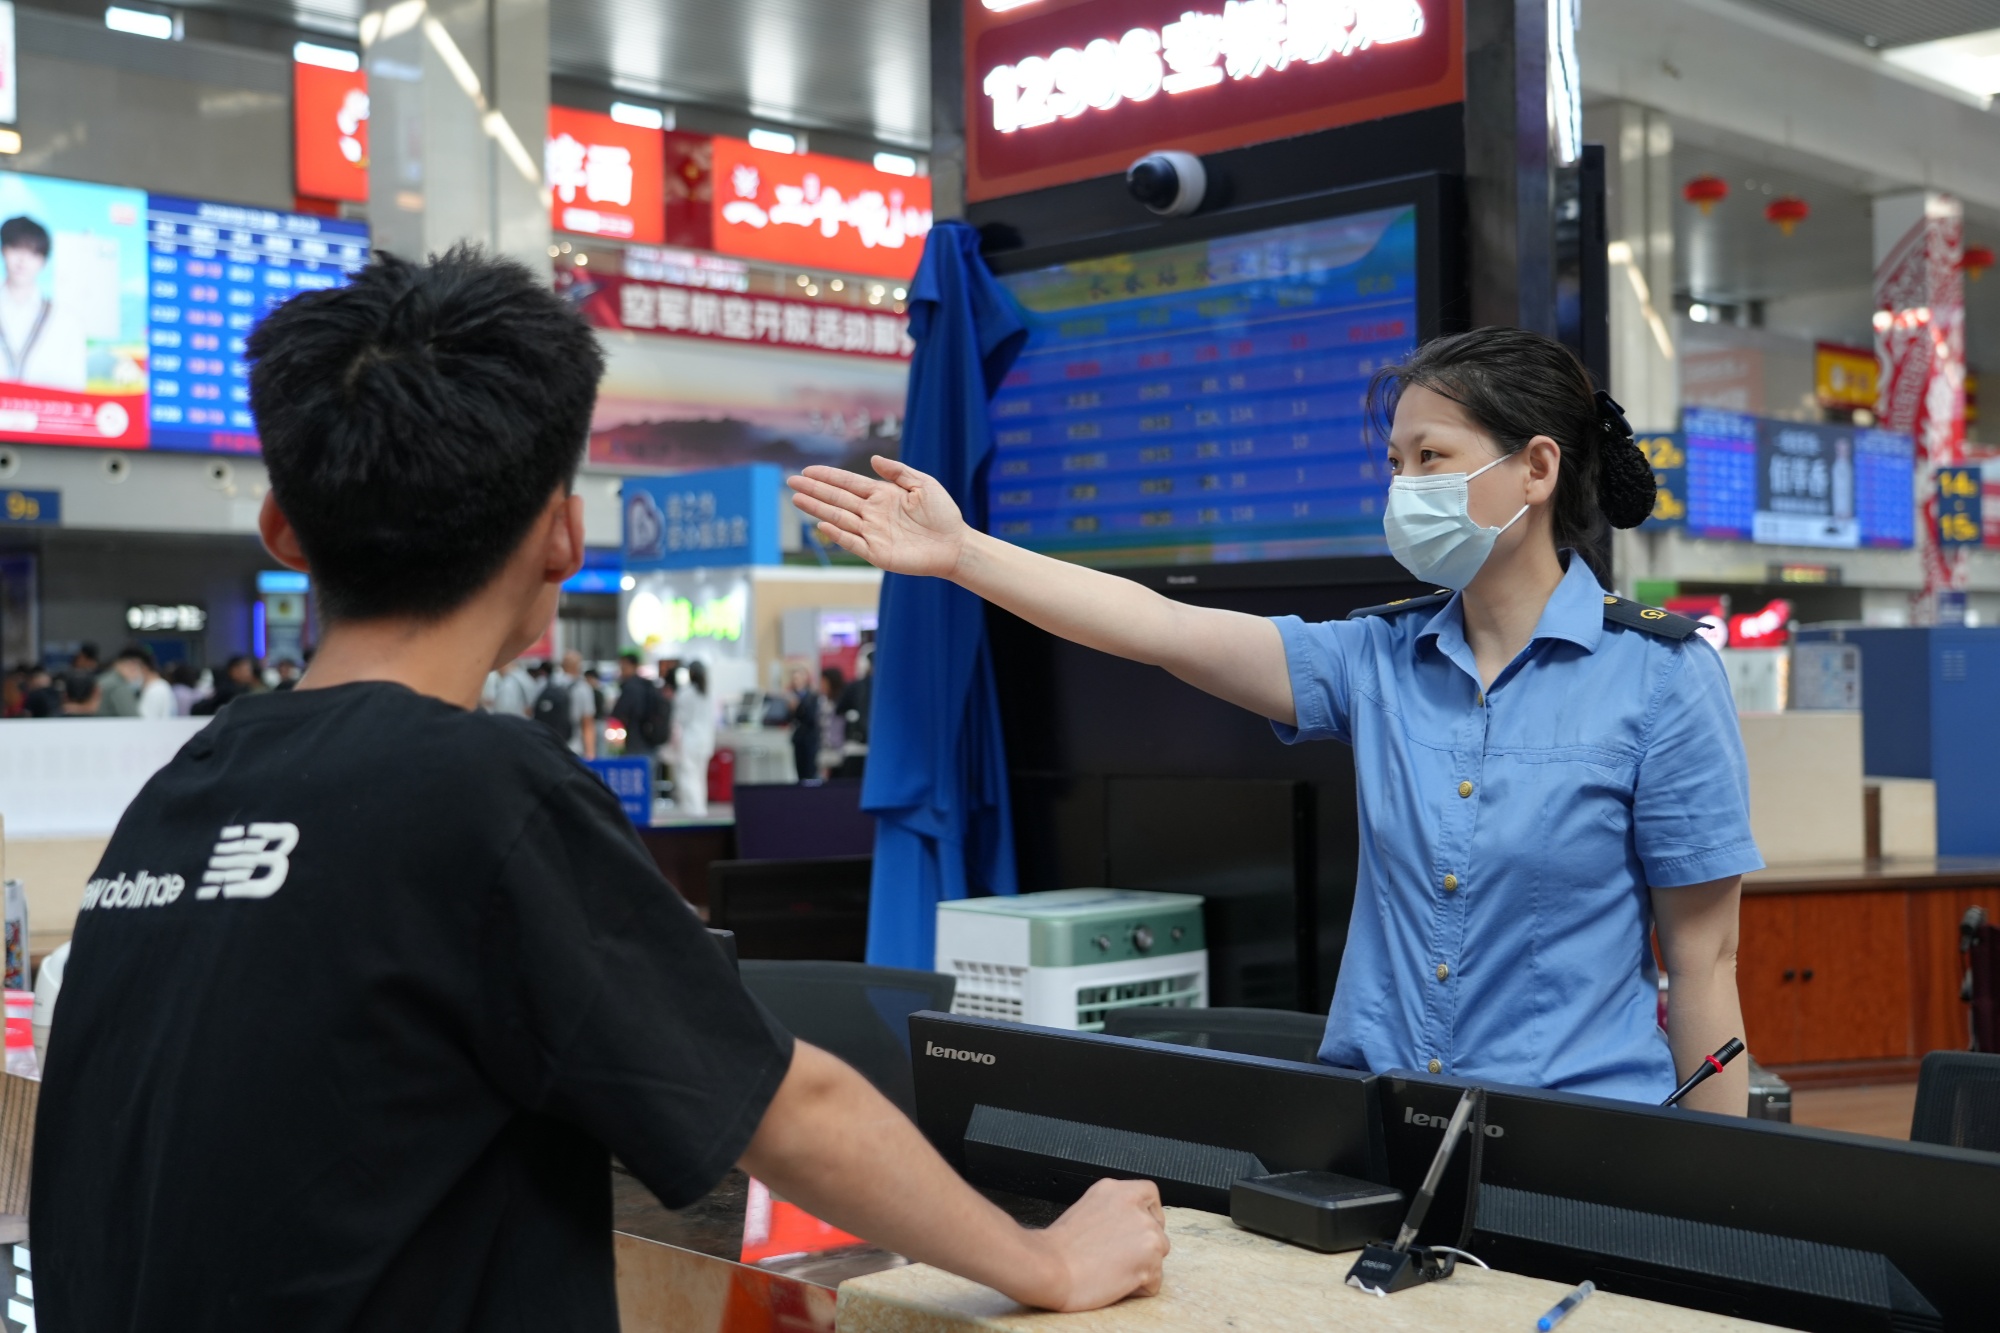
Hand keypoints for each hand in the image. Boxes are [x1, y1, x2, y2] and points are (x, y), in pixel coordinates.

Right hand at [788, 457, 969, 578]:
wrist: (955, 544)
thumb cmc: (943, 514)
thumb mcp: (923, 484)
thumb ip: (898, 472)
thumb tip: (874, 458)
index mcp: (882, 495)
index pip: (848, 483)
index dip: (828, 476)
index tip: (808, 470)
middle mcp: (872, 513)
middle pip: (837, 499)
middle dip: (815, 490)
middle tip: (792, 481)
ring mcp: (873, 533)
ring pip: (839, 519)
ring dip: (818, 510)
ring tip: (798, 499)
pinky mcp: (877, 553)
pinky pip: (853, 542)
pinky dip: (838, 535)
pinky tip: (822, 525)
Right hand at [1014, 1178, 1168, 1311]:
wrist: (1048, 1267)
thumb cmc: (1058, 1247)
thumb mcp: (1086, 1209)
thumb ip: (1112, 1211)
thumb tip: (1125, 1226)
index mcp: (1116, 1191)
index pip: (1150, 1194)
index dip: (1147, 1214)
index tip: (1137, 1229)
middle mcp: (1135, 1208)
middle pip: (1157, 1229)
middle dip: (1142, 1246)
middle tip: (1117, 1258)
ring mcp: (1146, 1233)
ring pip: (1158, 1255)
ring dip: (1141, 1267)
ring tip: (1112, 1271)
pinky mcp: (1149, 1262)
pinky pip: (1154, 1282)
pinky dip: (1139, 1288)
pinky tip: (1115, 1283)